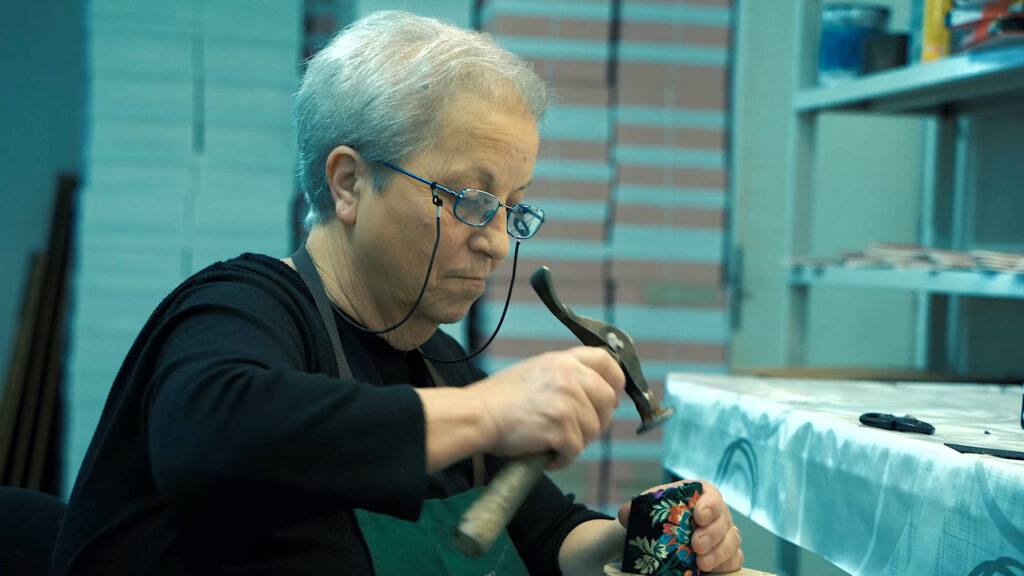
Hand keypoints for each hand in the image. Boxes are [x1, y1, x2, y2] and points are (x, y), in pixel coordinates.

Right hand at [470, 346, 624, 468]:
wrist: (477, 415)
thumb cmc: (500, 399)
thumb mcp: (535, 371)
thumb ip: (565, 376)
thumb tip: (595, 394)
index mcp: (563, 360)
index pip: (607, 362)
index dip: (615, 381)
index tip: (612, 398)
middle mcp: (569, 376)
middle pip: (607, 401)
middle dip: (596, 421)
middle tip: (575, 432)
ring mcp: (567, 401)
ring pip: (593, 430)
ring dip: (575, 443)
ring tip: (550, 443)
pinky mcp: (561, 427)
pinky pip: (575, 451)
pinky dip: (562, 459)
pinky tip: (545, 455)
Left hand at [617, 480, 742, 572]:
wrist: (656, 538)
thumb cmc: (655, 518)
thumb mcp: (643, 511)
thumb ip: (634, 510)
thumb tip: (625, 514)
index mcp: (699, 494)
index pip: (711, 494)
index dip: (709, 504)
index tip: (699, 516)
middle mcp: (716, 513)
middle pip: (723, 520)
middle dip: (712, 533)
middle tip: (696, 545)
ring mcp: (724, 533)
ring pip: (732, 541)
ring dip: (719, 552)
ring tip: (701, 563)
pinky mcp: (726, 554)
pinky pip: (735, 559)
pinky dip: (725, 564)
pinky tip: (710, 569)